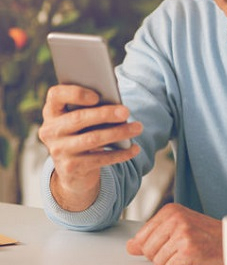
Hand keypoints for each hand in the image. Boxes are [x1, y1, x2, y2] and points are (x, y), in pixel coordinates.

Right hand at [39, 84, 141, 210]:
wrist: (72, 170)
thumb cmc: (83, 133)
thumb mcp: (82, 120)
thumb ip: (91, 108)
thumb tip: (117, 106)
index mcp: (52, 111)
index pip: (56, 95)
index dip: (75, 94)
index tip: (97, 95)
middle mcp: (51, 131)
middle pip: (78, 118)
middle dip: (105, 114)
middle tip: (126, 111)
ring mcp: (59, 150)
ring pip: (92, 139)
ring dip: (118, 133)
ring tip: (138, 127)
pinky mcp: (71, 167)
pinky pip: (100, 159)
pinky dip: (121, 153)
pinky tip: (134, 148)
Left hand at [126, 203, 223, 264]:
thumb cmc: (209, 236)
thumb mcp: (179, 228)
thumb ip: (153, 236)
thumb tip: (130, 246)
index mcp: (171, 210)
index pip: (141, 237)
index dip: (155, 246)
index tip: (172, 242)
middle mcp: (176, 219)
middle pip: (147, 251)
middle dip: (162, 256)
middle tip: (182, 249)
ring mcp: (182, 234)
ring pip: (157, 262)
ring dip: (173, 262)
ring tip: (190, 253)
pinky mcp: (188, 250)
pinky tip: (194, 259)